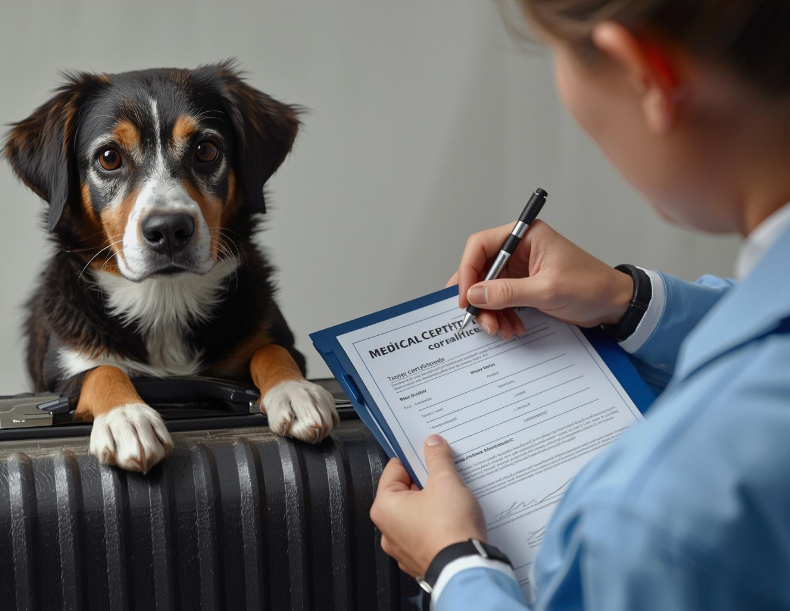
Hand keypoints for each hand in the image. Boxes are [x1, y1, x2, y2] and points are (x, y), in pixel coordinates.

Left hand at [370, 435, 486, 577]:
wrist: (466, 569)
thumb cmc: (450, 530)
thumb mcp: (446, 482)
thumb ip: (437, 458)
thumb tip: (432, 444)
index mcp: (385, 506)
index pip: (395, 468)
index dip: (415, 458)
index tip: (429, 453)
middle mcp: (388, 529)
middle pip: (405, 490)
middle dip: (427, 480)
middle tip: (445, 475)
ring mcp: (402, 547)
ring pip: (416, 512)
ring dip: (433, 502)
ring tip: (453, 497)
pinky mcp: (419, 558)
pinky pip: (425, 531)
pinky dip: (437, 523)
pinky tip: (453, 518)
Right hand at [447, 220, 633, 338]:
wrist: (614, 303)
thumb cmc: (591, 286)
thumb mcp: (547, 290)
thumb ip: (508, 292)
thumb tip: (475, 295)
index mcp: (525, 236)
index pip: (481, 245)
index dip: (468, 271)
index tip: (466, 297)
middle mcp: (519, 249)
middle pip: (481, 269)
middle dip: (479, 297)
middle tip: (480, 319)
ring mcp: (521, 268)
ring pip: (488, 288)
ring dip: (490, 311)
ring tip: (499, 329)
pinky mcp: (524, 286)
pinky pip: (501, 300)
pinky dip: (501, 315)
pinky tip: (510, 328)